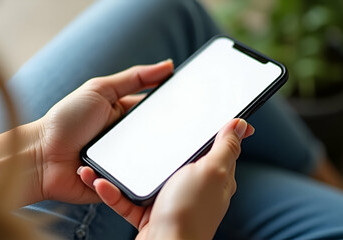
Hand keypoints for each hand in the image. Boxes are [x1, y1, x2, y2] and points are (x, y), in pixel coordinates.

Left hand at [34, 60, 173, 203]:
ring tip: (155, 159)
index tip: (192, 110)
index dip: (172, 110)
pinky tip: (122, 174)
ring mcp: (122, 163)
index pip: (155, 113)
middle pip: (156, 140)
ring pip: (150, 165)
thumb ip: (133, 78)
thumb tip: (168, 65)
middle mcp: (126, 140)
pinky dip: (129, 180)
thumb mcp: (100, 90)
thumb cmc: (66, 120)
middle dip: (166, 139)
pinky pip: (133, 186)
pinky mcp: (117, 185)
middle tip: (181, 139)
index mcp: (124, 117)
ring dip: (151, 161)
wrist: (41, 156)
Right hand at [79, 118, 253, 238]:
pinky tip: (101, 182)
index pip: (208, 146)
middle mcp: (190, 187)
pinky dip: (113, 192)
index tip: (182, 112)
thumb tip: (241, 124)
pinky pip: (128, 199)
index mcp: (210, 175)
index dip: (198, 129)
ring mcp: (168, 201)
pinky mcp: (148, 214)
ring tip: (107, 159)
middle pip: (171, 160)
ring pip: (144, 178)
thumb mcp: (211, 171)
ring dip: (125, 170)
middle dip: (153, 147)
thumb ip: (225, 147)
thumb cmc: (190, 212)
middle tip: (136, 131)